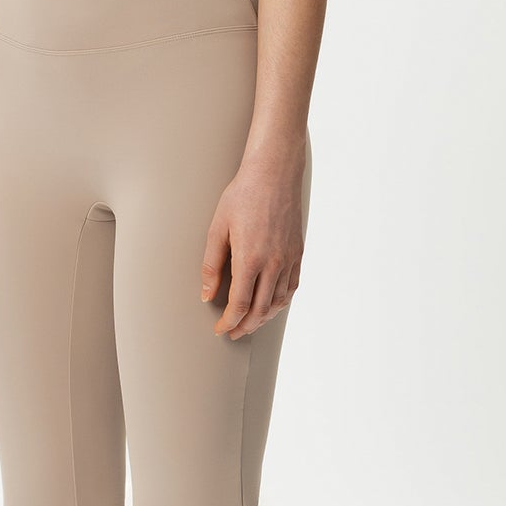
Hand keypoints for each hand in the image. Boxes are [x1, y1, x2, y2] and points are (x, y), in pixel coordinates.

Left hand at [200, 151, 305, 339]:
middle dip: (245, 326)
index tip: (220, 329)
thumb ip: (212, 265)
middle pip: (260, 310)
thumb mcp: (217, 228)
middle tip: (232, 332)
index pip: (240, 305)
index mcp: (250, 258)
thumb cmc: (242, 195)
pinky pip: (291, 287)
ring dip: (263, 318)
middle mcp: (273, 263)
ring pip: (278, 302)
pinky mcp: (298, 252)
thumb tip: (207, 294)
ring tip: (249, 323)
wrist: (274, 173)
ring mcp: (289, 259)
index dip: (229, 322)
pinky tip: (270, 305)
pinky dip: (280, 302)